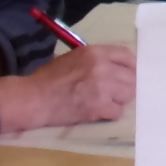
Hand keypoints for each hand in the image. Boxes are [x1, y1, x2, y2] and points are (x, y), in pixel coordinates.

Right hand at [0, 44, 136, 134]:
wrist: (33, 98)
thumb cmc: (49, 78)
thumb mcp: (74, 58)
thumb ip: (96, 59)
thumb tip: (116, 66)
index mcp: (96, 52)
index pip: (126, 55)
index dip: (132, 66)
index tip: (130, 73)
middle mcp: (102, 67)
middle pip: (131, 76)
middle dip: (126, 86)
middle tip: (117, 93)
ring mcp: (102, 87)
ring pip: (128, 94)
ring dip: (120, 100)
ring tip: (107, 102)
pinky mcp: (98, 107)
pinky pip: (118, 112)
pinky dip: (111, 114)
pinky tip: (100, 113)